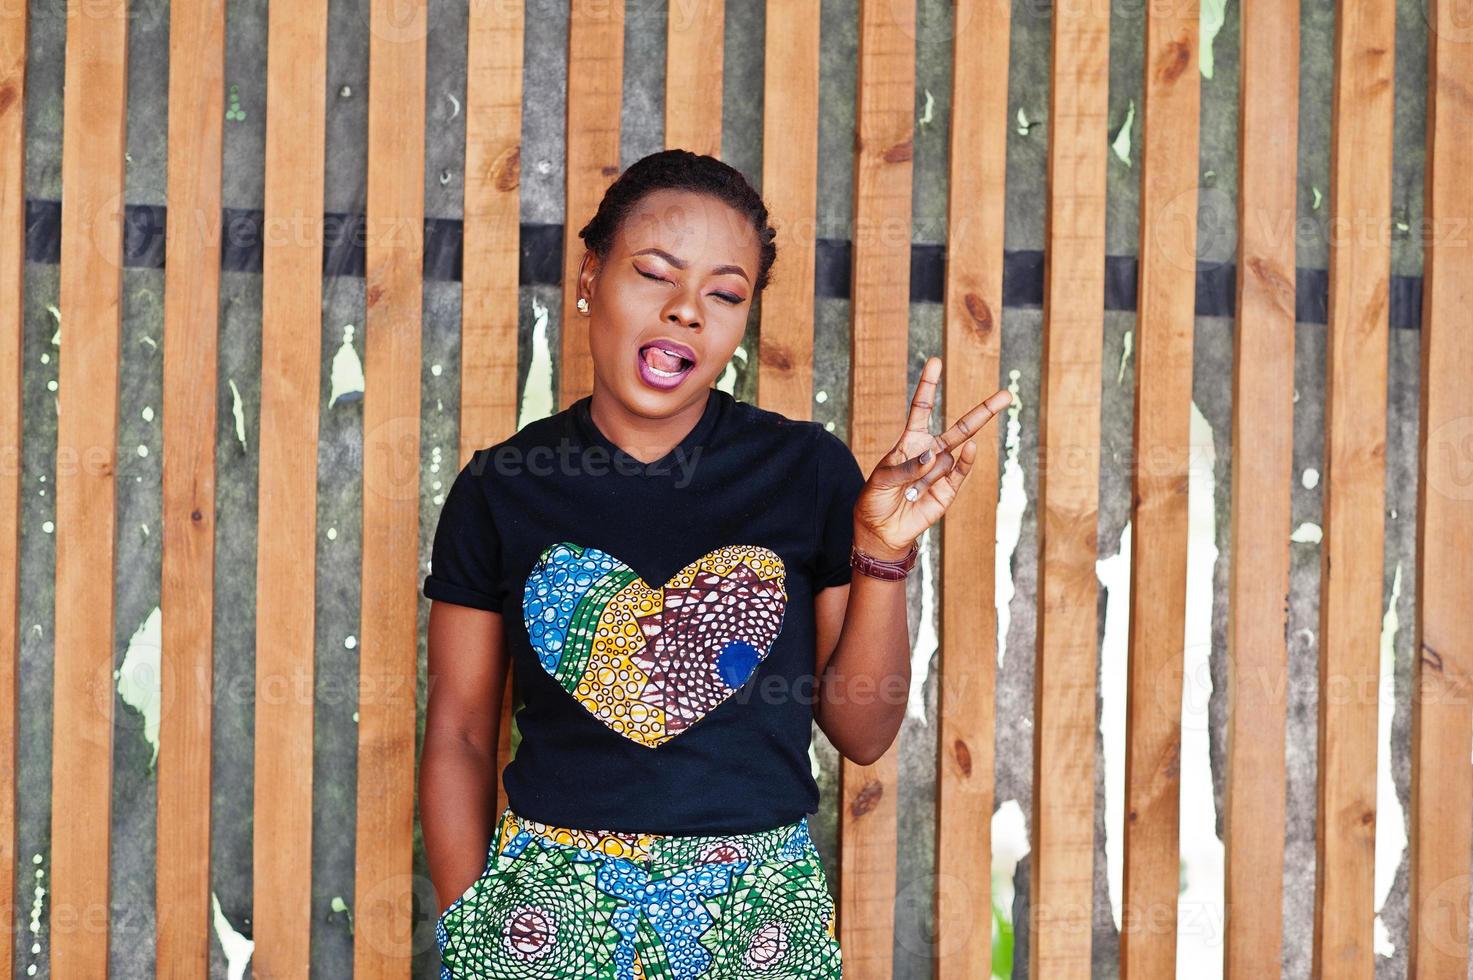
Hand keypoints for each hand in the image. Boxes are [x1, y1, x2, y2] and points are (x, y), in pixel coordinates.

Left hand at [852, 356, 1011, 559]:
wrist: (880, 531)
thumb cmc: (875, 500)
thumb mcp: (880, 480)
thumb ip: (904, 467)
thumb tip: (932, 456)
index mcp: (910, 442)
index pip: (922, 408)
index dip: (928, 386)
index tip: (935, 362)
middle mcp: (930, 453)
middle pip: (960, 427)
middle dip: (983, 411)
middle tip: (1006, 395)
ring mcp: (942, 471)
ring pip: (956, 452)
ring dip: (948, 455)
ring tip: (916, 485)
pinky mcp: (948, 491)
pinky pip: (960, 472)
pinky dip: (966, 461)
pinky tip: (971, 448)